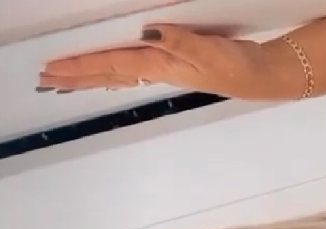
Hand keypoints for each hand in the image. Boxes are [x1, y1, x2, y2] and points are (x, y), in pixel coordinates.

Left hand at [39, 25, 298, 98]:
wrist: (260, 76)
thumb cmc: (235, 65)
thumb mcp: (207, 50)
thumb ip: (177, 40)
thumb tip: (146, 32)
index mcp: (159, 64)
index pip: (111, 64)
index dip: (80, 65)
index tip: (52, 69)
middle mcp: (156, 68)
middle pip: (108, 73)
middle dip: (77, 76)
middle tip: (45, 80)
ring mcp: (164, 68)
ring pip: (117, 72)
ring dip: (91, 75)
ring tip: (67, 79)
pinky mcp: (175, 64)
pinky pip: (133, 68)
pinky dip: (114, 71)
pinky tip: (111, 72)